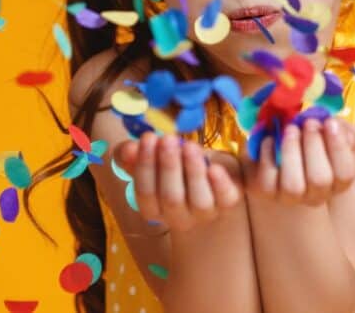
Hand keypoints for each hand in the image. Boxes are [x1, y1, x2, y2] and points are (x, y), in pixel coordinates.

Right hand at [114, 133, 241, 232]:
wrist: (210, 183)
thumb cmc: (176, 169)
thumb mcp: (154, 161)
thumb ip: (136, 156)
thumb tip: (127, 150)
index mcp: (155, 208)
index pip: (146, 193)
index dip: (145, 166)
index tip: (148, 137)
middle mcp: (178, 217)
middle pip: (171, 198)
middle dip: (168, 166)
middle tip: (168, 139)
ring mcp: (204, 214)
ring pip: (199, 201)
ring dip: (193, 171)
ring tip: (190, 146)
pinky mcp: (227, 204)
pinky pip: (225, 200)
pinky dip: (220, 184)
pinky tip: (214, 167)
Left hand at [243, 117, 354, 205]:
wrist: (281, 144)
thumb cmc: (312, 137)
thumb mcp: (332, 130)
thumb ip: (340, 128)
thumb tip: (335, 126)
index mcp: (338, 181)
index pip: (345, 173)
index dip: (339, 148)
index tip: (330, 122)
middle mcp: (318, 194)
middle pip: (320, 180)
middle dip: (313, 146)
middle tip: (308, 122)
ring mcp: (292, 197)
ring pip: (293, 186)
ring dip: (291, 152)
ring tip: (290, 129)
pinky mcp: (269, 192)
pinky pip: (268, 181)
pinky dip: (268, 156)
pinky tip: (270, 139)